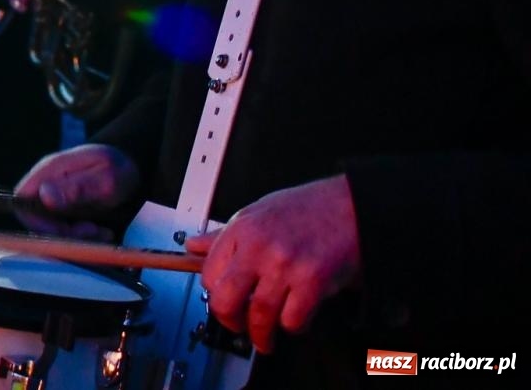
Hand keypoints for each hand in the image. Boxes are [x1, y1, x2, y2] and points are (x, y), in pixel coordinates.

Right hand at [13, 143, 139, 239]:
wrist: (128, 167)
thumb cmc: (116, 167)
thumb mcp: (105, 177)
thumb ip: (77, 187)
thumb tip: (45, 196)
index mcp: (49, 171)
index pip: (22, 201)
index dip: (37, 222)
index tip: (65, 231)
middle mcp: (46, 186)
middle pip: (35, 220)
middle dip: (63, 234)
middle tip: (92, 231)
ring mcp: (54, 199)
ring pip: (51, 229)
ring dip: (76, 238)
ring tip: (101, 232)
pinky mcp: (64, 212)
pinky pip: (64, 232)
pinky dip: (83, 238)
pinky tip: (102, 233)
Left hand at [186, 175, 361, 354]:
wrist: (350, 206)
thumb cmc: (306, 209)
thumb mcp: (256, 213)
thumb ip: (224, 236)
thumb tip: (194, 246)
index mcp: (241, 230)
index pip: (209, 274)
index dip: (214, 293)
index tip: (222, 300)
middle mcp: (259, 248)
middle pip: (226, 300)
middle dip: (229, 322)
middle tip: (237, 326)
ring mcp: (285, 266)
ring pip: (259, 316)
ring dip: (261, 334)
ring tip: (265, 338)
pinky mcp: (313, 282)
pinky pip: (292, 319)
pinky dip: (293, 326)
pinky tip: (294, 319)